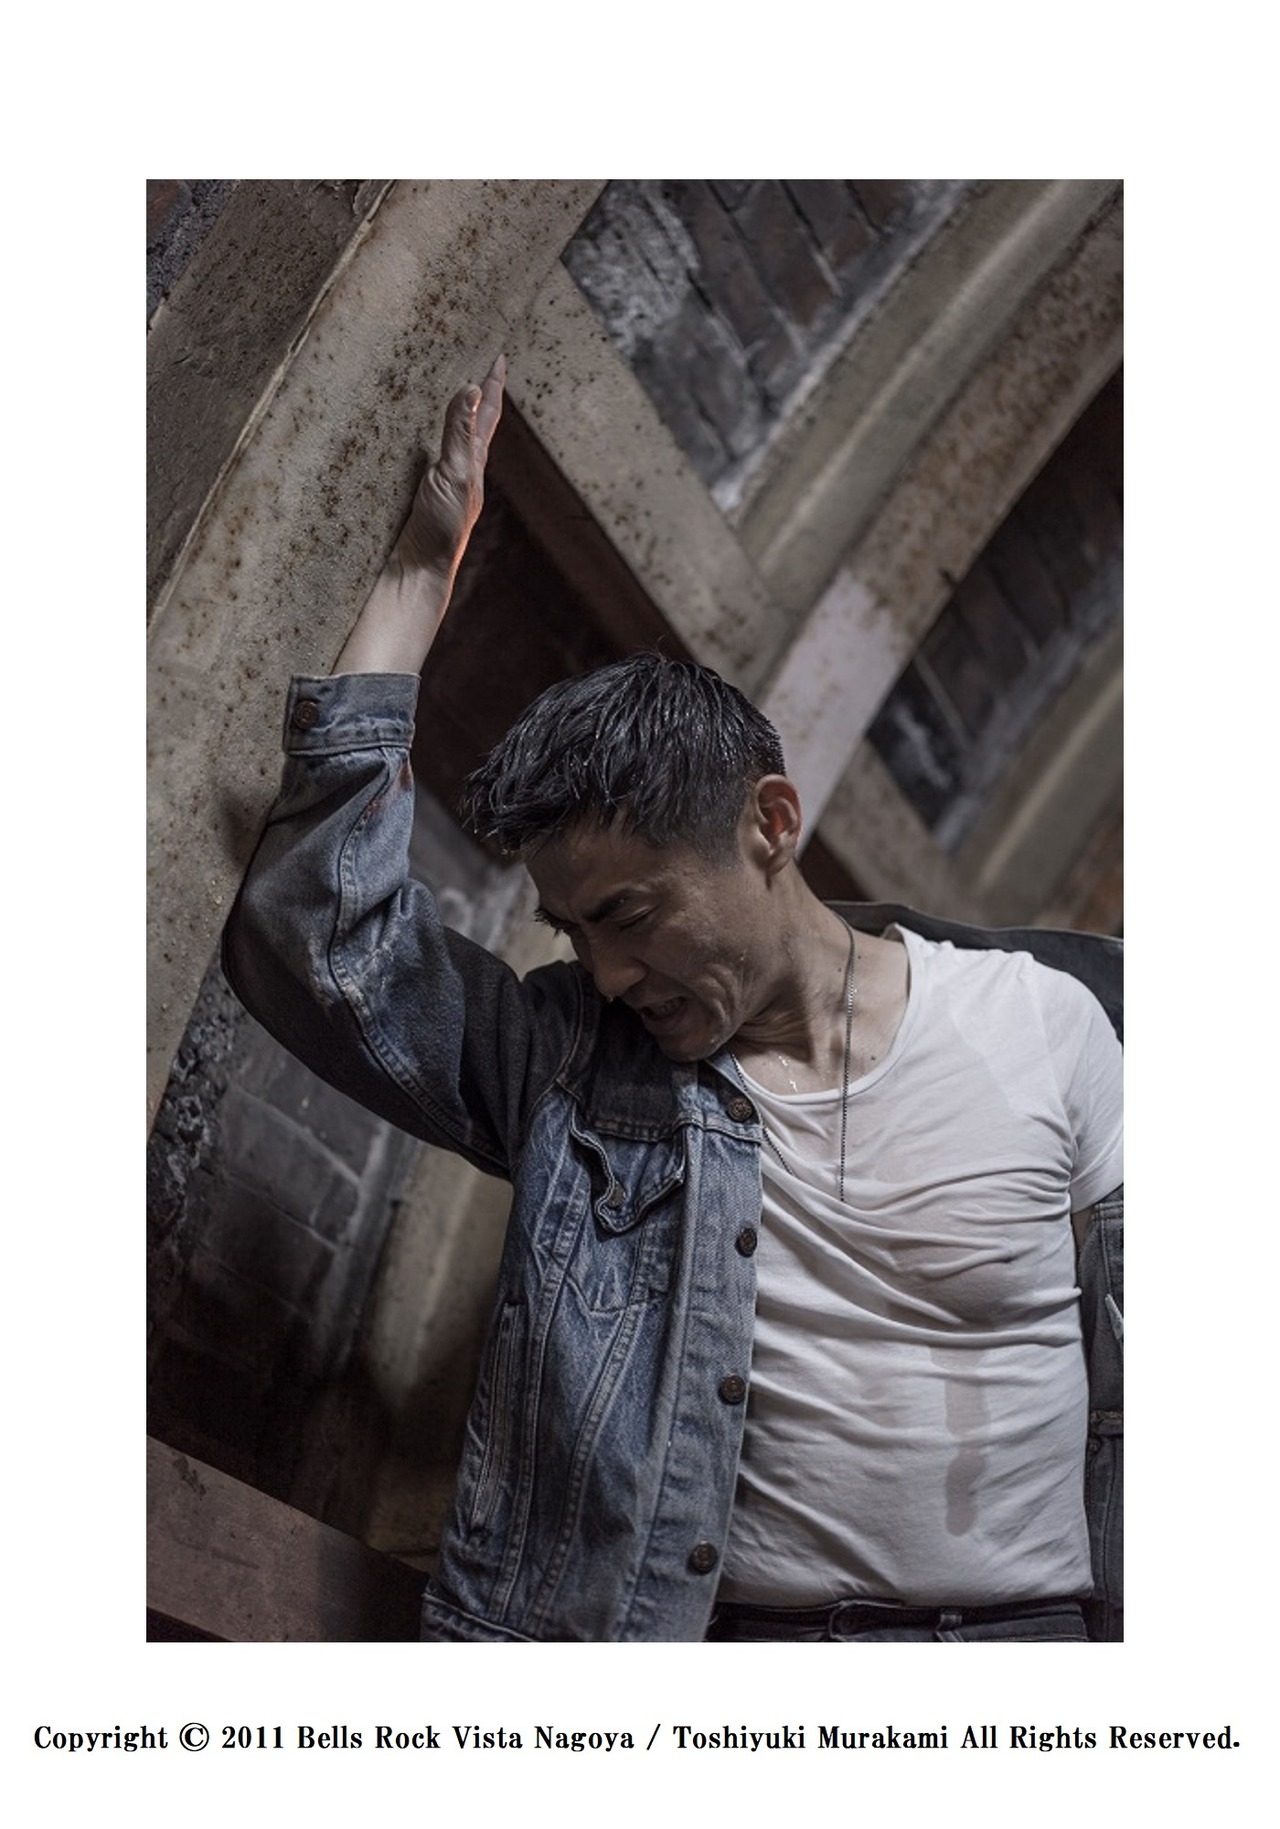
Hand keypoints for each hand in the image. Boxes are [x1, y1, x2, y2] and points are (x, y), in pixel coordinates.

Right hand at [332, 355, 505, 675]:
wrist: (417, 572)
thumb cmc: (440, 528)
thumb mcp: (454, 476)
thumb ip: (460, 435)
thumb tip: (474, 389)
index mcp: (474, 463)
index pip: (487, 415)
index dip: (494, 386)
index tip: (500, 357)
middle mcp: (462, 471)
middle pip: (475, 424)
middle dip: (479, 395)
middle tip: (483, 367)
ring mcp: (442, 483)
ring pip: (455, 441)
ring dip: (457, 416)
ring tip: (457, 393)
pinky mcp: (421, 495)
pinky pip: (429, 456)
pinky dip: (431, 439)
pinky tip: (420, 440)